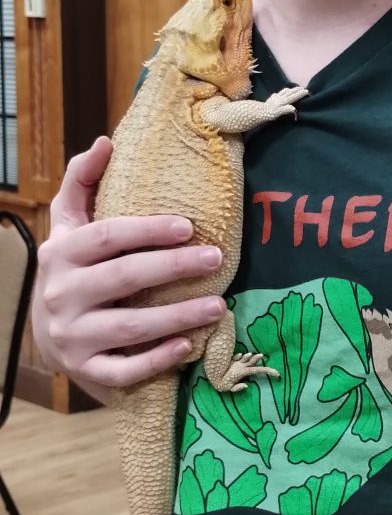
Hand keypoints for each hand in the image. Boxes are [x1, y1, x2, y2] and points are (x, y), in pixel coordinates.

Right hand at [31, 135, 228, 394]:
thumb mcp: (69, 228)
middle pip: (124, 278)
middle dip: (173, 268)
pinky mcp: (87, 372)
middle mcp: (62, 295)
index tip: (188, 226)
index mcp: (60, 254)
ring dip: (177, 316)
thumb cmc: (74, 273)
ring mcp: (73, 337)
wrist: (51, 337)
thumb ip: (82, 184)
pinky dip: (156, 360)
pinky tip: (187, 346)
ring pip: (130, 327)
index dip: (146, 230)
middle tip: (217, 259)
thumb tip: (105, 143)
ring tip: (218, 305)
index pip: (106, 237)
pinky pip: (124, 370)